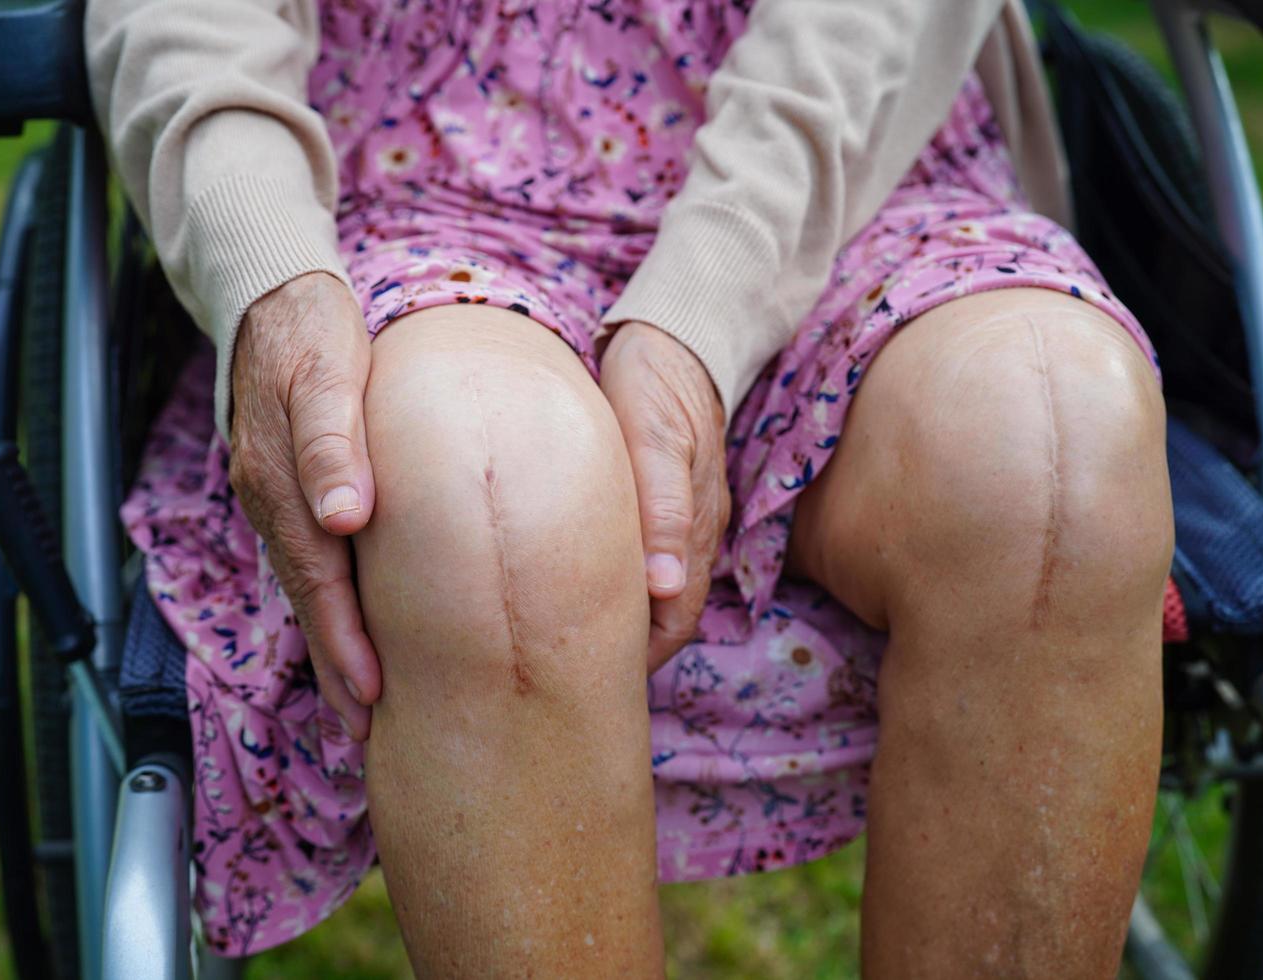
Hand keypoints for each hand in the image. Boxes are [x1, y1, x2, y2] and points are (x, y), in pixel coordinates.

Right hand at [229, 272, 378, 739]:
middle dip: (337, 665)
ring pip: (308, 585)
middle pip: (308, 598)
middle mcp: (272, 499)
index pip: (316, 579)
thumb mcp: (326, 371)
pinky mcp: (292, 487)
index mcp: (280, 482)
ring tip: (362, 701)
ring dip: (334, 643)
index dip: (343, 639)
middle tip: (367, 729)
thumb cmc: (313, 330)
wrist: (276, 293)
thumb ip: (331, 441)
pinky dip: (330, 602)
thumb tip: (343, 518)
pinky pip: (311, 559)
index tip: (371, 693)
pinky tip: (351, 626)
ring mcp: (277, 496)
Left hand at [600, 322, 729, 672]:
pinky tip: (580, 577)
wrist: (674, 330)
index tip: (595, 683)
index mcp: (693, 529)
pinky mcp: (663, 493)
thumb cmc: (655, 381)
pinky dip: (617, 576)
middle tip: (572, 672)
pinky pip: (646, 552)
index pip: (676, 618)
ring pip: (657, 585)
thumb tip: (666, 586)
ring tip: (569, 636)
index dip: (642, 657)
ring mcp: (680, 513)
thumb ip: (662, 511)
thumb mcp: (654, 442)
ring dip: (623, 614)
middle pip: (667, 612)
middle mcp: (692, 530)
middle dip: (629, 649)